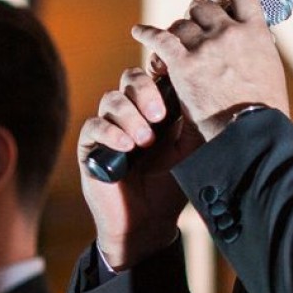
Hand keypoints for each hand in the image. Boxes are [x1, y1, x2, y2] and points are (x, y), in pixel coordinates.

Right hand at [79, 66, 201, 269]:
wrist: (148, 224)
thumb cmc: (170, 186)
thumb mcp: (190, 151)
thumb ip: (193, 121)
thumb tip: (201, 89)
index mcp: (154, 110)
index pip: (152, 75)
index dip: (158, 68)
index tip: (168, 73)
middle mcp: (130, 113)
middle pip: (130, 79)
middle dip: (145, 92)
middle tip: (160, 116)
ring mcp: (109, 128)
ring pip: (111, 100)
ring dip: (130, 116)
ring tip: (145, 141)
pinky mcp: (91, 148)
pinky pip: (93, 127)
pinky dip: (110, 133)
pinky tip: (126, 147)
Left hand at [131, 0, 290, 141]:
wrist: (251, 134)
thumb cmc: (264, 111)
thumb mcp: (271, 69)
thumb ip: (257, 49)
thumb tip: (252, 40)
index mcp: (256, 32)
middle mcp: (230, 32)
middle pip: (202, 6)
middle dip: (195, 17)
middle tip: (191, 33)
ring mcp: (206, 47)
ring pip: (180, 24)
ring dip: (174, 34)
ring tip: (170, 47)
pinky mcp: (184, 65)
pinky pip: (159, 37)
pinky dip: (146, 33)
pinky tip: (139, 33)